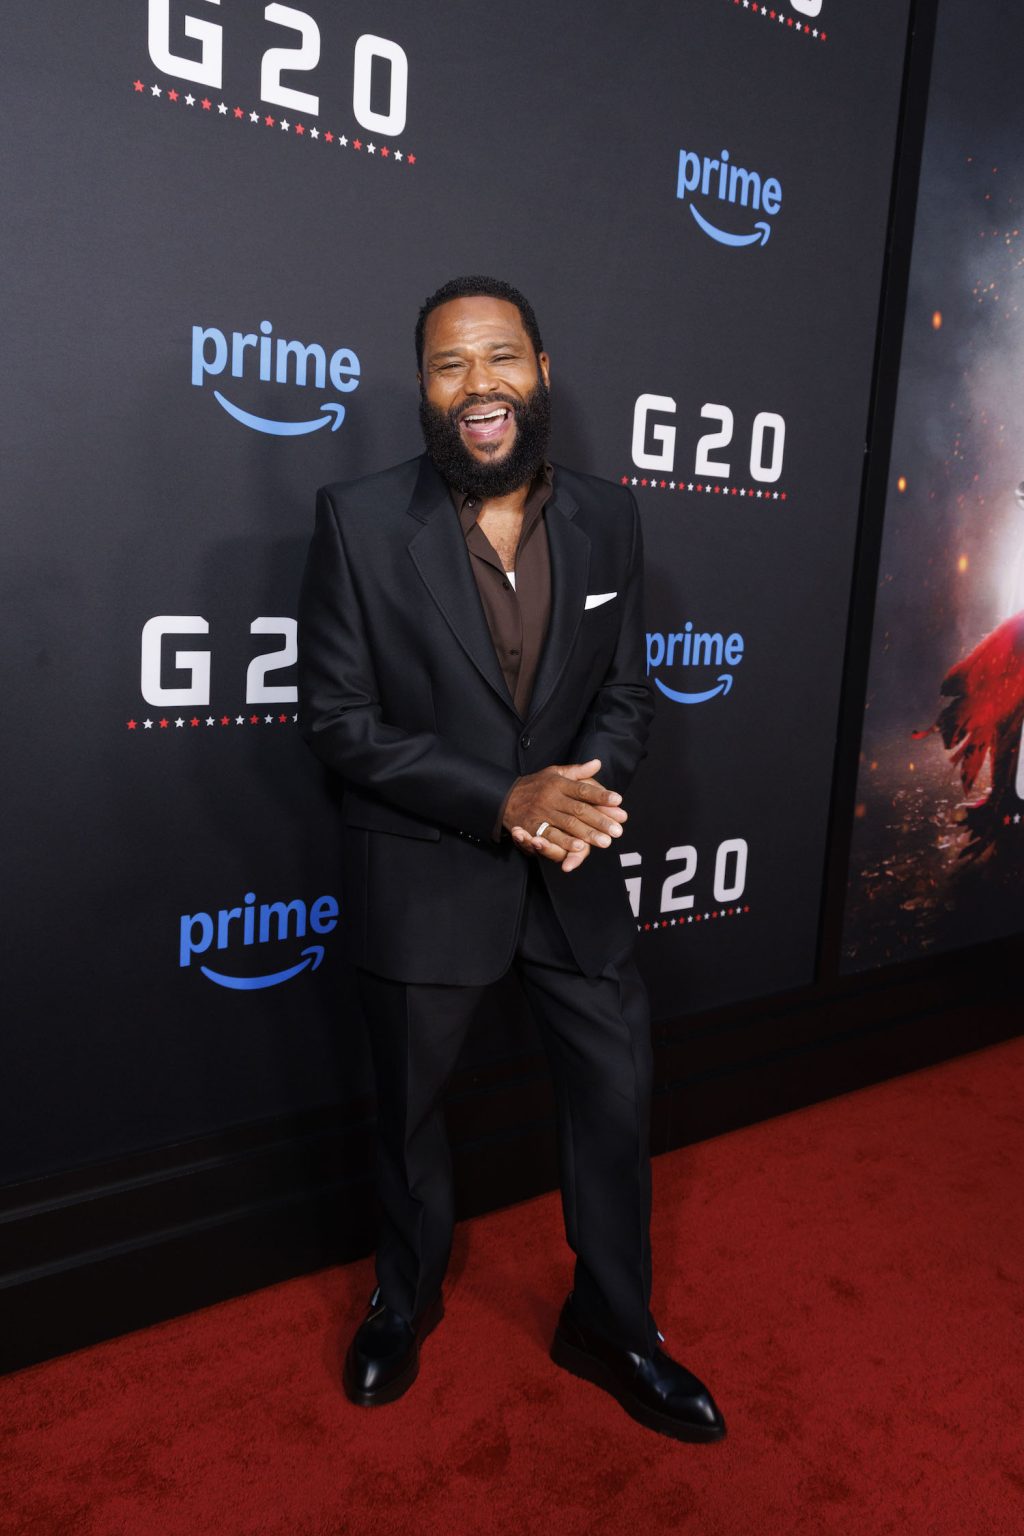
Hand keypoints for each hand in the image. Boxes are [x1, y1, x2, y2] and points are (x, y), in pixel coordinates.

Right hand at [504, 758, 627, 872]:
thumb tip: (597, 763)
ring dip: (587, 834)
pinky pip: (551, 836)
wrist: (505, 797)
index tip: (618, 800)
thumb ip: (577, 771)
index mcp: (558, 784)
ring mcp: (542, 814)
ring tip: (605, 841)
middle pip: (579, 810)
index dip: (601, 795)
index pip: (583, 789)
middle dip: (600, 820)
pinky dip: (565, 842)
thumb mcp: (554, 772)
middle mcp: (551, 798)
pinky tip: (579, 848)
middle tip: (618, 830)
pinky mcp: (533, 828)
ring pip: (568, 825)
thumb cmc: (536, 785)